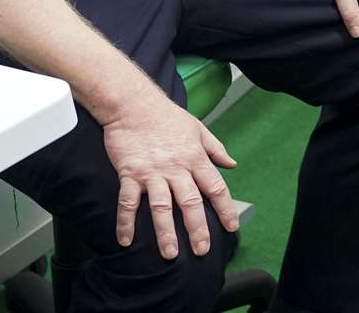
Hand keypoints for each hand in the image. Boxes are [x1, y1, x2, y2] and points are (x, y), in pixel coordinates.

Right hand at [101, 93, 238, 259]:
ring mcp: (152, 172)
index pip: (215, 187)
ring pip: (161, 207)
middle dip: (197, 228)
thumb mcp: (198, 128)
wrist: (134, 104)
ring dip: (165, 232)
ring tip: (170, 253)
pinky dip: (126, 222)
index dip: (225, 208)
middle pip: (190, 202)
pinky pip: (128, 202)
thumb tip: (232, 164)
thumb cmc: (166, 116)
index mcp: (195, 158)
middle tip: (202, 250)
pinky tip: (126, 240)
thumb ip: (216, 148)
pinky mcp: (129, 173)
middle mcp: (176, 167)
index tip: (232, 227)